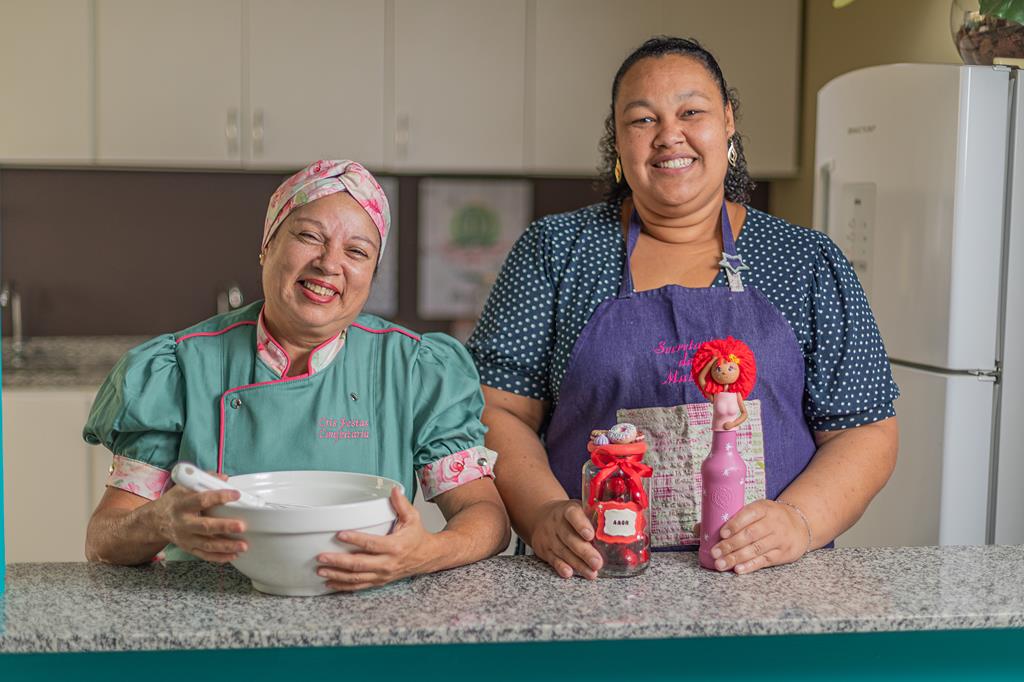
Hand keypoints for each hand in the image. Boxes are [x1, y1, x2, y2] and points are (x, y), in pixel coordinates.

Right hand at [153, 472, 247, 562]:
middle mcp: (184, 523)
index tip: (236, 495)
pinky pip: (204, 555)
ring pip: (207, 544)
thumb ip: (204, 480)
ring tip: (243, 545)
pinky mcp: (189, 548)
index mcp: (183, 505)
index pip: (202, 500)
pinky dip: (219, 557)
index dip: (219, 497)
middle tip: (241, 526)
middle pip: (205, 526)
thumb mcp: (184, 487)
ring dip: (226, 546)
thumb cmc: (174, 502)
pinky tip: (233, 555)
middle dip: (224, 527)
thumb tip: (224, 478)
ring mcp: (186, 538)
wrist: (155, 522)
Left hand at [316, 486, 436, 591]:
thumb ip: (401, 504)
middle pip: (360, 565)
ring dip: (337, 575)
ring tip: (321, 571)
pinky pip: (359, 586)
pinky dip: (343, 586)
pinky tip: (330, 583)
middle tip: (321, 557)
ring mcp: (382, 575)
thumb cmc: (417, 537)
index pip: (371, 544)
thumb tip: (393, 490)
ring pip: (357, 578)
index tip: (339, 535)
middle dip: (338, 562)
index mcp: (395, 546)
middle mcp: (388, 563)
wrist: (427, 557)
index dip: (355, 540)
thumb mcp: (413, 518)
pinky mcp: (379, 581)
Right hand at [529, 499, 601, 579]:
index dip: (581, 525)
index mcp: (567, 510)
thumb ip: (594, 516)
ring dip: (578, 564)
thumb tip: (619, 528)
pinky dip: (561, 566)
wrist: (541, 515)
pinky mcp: (544, 550)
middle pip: (570, 538)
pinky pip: (553, 559)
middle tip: (597, 562)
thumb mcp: (579, 509)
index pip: (573, 515)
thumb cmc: (568, 515)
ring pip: (563, 551)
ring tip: (592, 573)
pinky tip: (569, 573)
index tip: (590, 535)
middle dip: (585, 552)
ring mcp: (548, 536)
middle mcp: (556, 522)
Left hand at [706, 499, 808, 573]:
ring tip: (720, 564)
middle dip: (730, 545)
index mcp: (763, 508)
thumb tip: (699, 529)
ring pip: (756, 549)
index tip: (722, 533)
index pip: (749, 514)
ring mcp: (779, 539)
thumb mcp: (755, 510)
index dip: (735, 524)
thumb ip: (730, 518)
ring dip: (736, 558)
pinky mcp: (783, 554)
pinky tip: (738, 569)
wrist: (800, 524)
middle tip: (715, 552)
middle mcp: (773, 522)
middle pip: (750, 535)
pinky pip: (764, 561)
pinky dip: (750, 566)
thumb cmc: (767, 517)